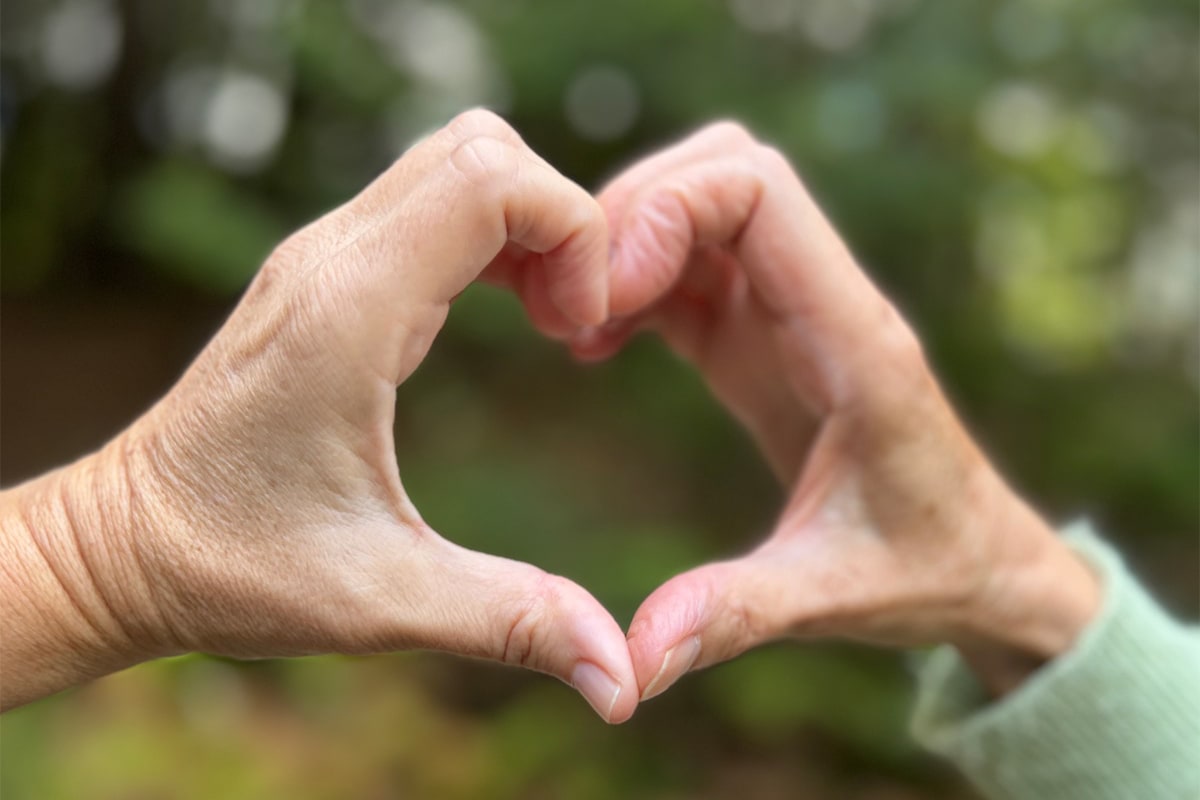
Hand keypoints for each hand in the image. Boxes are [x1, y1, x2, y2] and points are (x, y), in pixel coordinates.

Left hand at [1, 110, 636, 721]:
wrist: (123, 547)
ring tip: (551, 321)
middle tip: (574, 324)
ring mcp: (322, 257)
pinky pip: (428, 202)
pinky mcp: (324, 273)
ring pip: (455, 160)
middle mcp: (332, 258)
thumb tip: (625, 678)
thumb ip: (512, 621)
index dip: (573, 233)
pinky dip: (490, 234)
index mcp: (350, 311)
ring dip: (525, 221)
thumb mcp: (383, 602)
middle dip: (559, 217)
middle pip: (480, 147)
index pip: (493, 179)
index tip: (582, 332)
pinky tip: (508, 314)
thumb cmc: (233, 568)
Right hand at [575, 123, 1100, 699]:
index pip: (763, 191)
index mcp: (853, 340)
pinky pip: (690, 264)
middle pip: (727, 168)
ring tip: (569, 324)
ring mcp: (792, 312)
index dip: (669, 208)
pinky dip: (634, 280)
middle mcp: (824, 303)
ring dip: (629, 240)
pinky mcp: (765, 335)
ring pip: (704, 201)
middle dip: (636, 209)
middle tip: (572, 300)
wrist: (980, 564)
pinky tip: (592, 346)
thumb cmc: (924, 571)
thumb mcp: (829, 599)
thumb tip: (628, 665)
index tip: (608, 295)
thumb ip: (732, 616)